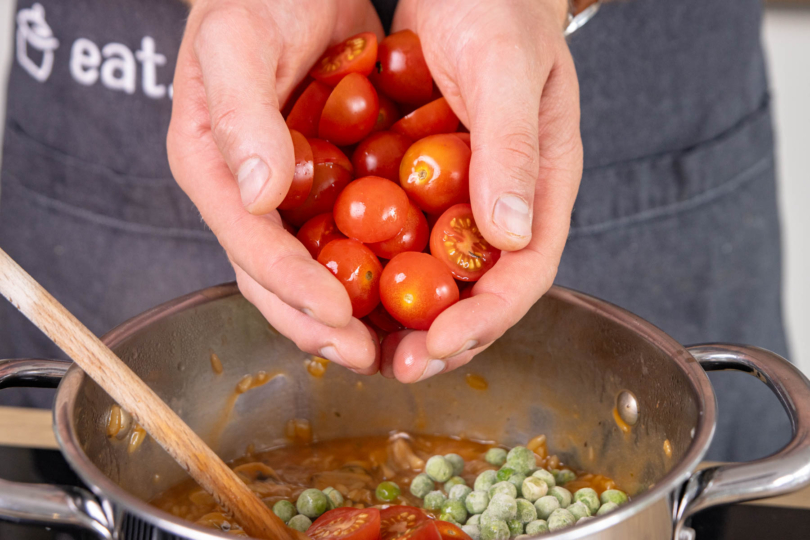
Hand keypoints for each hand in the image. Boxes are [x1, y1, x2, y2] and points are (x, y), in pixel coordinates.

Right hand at [168, 0, 382, 373]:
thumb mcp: (238, 42)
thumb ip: (240, 114)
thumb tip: (257, 193)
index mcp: (210, 166)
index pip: (248, 241)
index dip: (291, 285)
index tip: (339, 313)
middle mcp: (244, 191)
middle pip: (276, 275)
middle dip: (321, 321)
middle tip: (369, 356)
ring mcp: (285, 192)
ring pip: (313, 268)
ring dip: (350, 312)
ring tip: (392, 345)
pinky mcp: (322, 182)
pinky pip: (346, 236)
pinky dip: (373, 267)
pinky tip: (409, 290)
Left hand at [381, 0, 582, 381]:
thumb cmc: (499, 5)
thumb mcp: (505, 69)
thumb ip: (510, 149)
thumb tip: (512, 235)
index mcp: (544, 182)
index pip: (525, 271)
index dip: (486, 318)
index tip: (441, 346)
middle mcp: (507, 199)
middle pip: (482, 288)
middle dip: (444, 336)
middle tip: (399, 367)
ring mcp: (465, 194)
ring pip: (441, 273)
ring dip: (407, 316)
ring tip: (367, 345)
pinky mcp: (428, 182)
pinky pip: (407, 235)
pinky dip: (381, 267)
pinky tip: (346, 285)